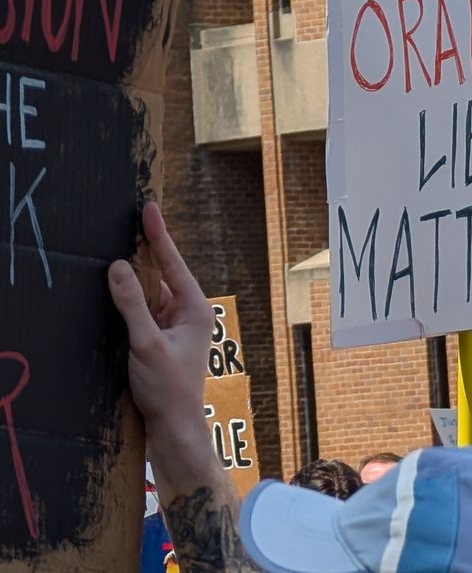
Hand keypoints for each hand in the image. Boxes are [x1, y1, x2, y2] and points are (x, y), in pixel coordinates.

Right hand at [108, 202, 213, 441]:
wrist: (174, 428)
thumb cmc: (168, 389)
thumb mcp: (146, 343)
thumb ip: (132, 305)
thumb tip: (118, 268)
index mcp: (195, 309)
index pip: (172, 263)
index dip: (158, 235)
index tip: (149, 208)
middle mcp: (187, 313)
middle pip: (160, 274)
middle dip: (143, 251)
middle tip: (127, 221)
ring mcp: (173, 326)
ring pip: (148, 293)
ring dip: (132, 279)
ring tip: (114, 253)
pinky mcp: (159, 339)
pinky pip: (141, 311)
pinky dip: (127, 301)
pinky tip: (112, 292)